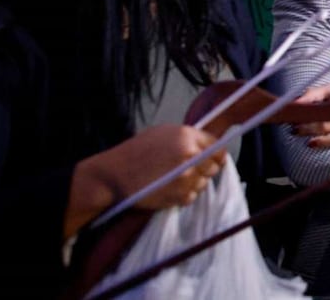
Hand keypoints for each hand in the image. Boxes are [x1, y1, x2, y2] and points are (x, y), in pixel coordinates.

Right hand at [68, 124, 225, 235]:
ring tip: (173, 180)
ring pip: (203, 182)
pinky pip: (192, 196)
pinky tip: (168, 189)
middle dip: (205, 169)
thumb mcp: (162, 133)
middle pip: (214, 166)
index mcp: (187, 136)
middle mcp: (190, 155)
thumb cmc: (135, 152)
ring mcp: (187, 176)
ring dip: (193, 183)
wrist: (113, 176)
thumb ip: (188, 138)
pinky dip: (184, 195)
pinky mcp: (180, 195)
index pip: (217, 147)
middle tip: (189, 170)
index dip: (216, 154)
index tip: (212, 158)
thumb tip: (208, 146)